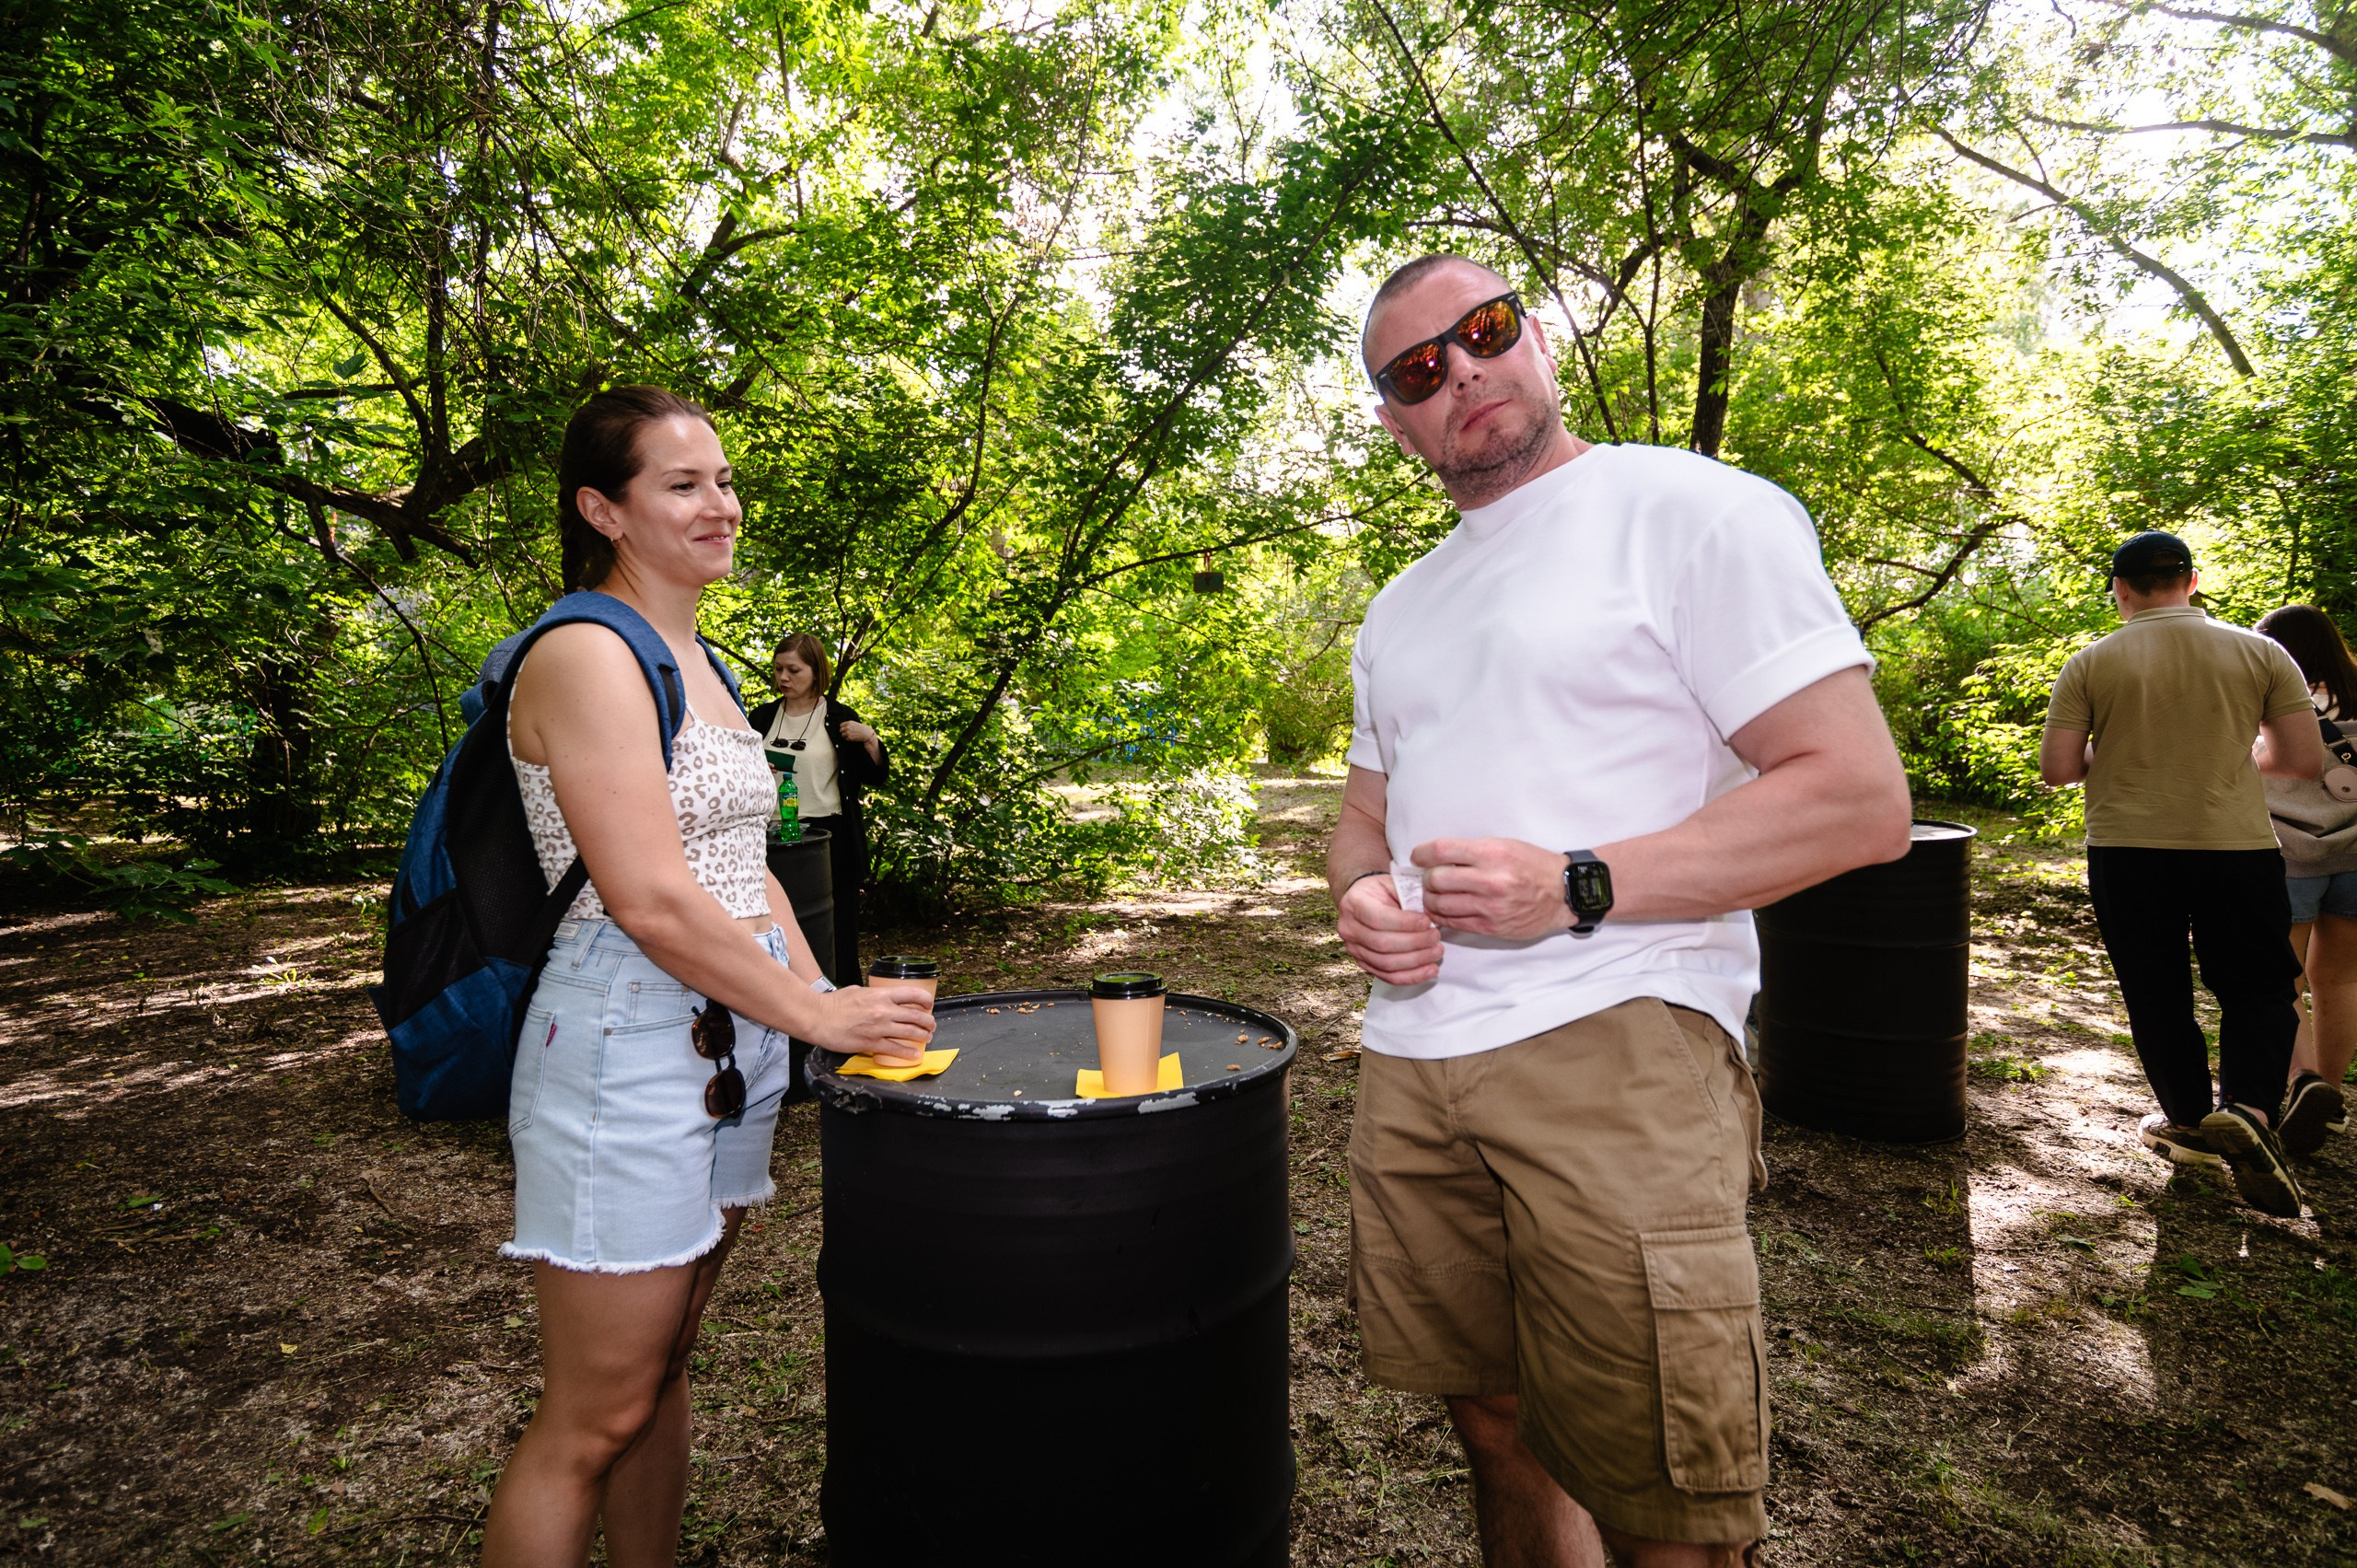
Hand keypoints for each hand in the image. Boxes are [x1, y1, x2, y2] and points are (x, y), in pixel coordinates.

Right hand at [804, 983, 935, 1062]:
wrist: (818, 1018)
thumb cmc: (834, 1004)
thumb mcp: (858, 991)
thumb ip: (873, 994)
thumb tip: (881, 997)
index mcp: (881, 995)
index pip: (913, 995)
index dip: (926, 1001)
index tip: (929, 1005)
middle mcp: (884, 1010)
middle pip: (916, 1016)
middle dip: (928, 1022)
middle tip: (931, 1025)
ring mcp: (879, 1028)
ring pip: (910, 1033)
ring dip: (922, 1036)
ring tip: (927, 1038)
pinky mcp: (871, 1043)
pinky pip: (895, 1049)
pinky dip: (908, 1053)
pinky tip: (914, 1055)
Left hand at [838, 720, 877, 744]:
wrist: (866, 734)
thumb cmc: (862, 728)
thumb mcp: (855, 723)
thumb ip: (849, 724)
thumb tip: (843, 727)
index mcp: (849, 722)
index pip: (841, 725)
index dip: (842, 727)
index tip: (844, 729)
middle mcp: (848, 727)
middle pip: (840, 730)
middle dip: (843, 732)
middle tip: (847, 733)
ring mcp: (848, 733)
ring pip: (842, 735)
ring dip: (845, 736)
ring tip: (850, 735)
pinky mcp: (849, 738)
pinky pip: (846, 739)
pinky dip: (848, 739)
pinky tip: (852, 737)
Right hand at [1338, 872, 1443, 984]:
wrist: (1365, 901)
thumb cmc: (1382, 891)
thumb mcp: (1394, 884)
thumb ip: (1409, 896)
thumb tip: (1430, 915)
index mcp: (1354, 903)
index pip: (1378, 918)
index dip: (1405, 923)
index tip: (1427, 922)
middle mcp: (1349, 928)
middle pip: (1382, 944)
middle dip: (1415, 943)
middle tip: (1436, 937)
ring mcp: (1354, 949)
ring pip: (1386, 963)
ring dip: (1416, 961)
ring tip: (1437, 952)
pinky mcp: (1364, 964)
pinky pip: (1389, 976)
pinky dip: (1412, 976)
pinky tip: (1430, 970)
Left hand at [1413, 838, 1568, 939]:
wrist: (1562, 893)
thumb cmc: (1532, 865)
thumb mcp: (1504, 845)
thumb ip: (1470, 851)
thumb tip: (1435, 858)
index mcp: (1492, 853)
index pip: (1441, 851)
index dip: (1422, 854)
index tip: (1418, 856)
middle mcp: (1490, 880)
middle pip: (1436, 880)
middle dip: (1426, 878)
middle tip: (1429, 877)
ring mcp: (1489, 907)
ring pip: (1440, 905)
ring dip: (1431, 899)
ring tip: (1435, 894)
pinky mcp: (1490, 926)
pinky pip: (1453, 923)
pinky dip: (1442, 916)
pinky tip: (1444, 909)